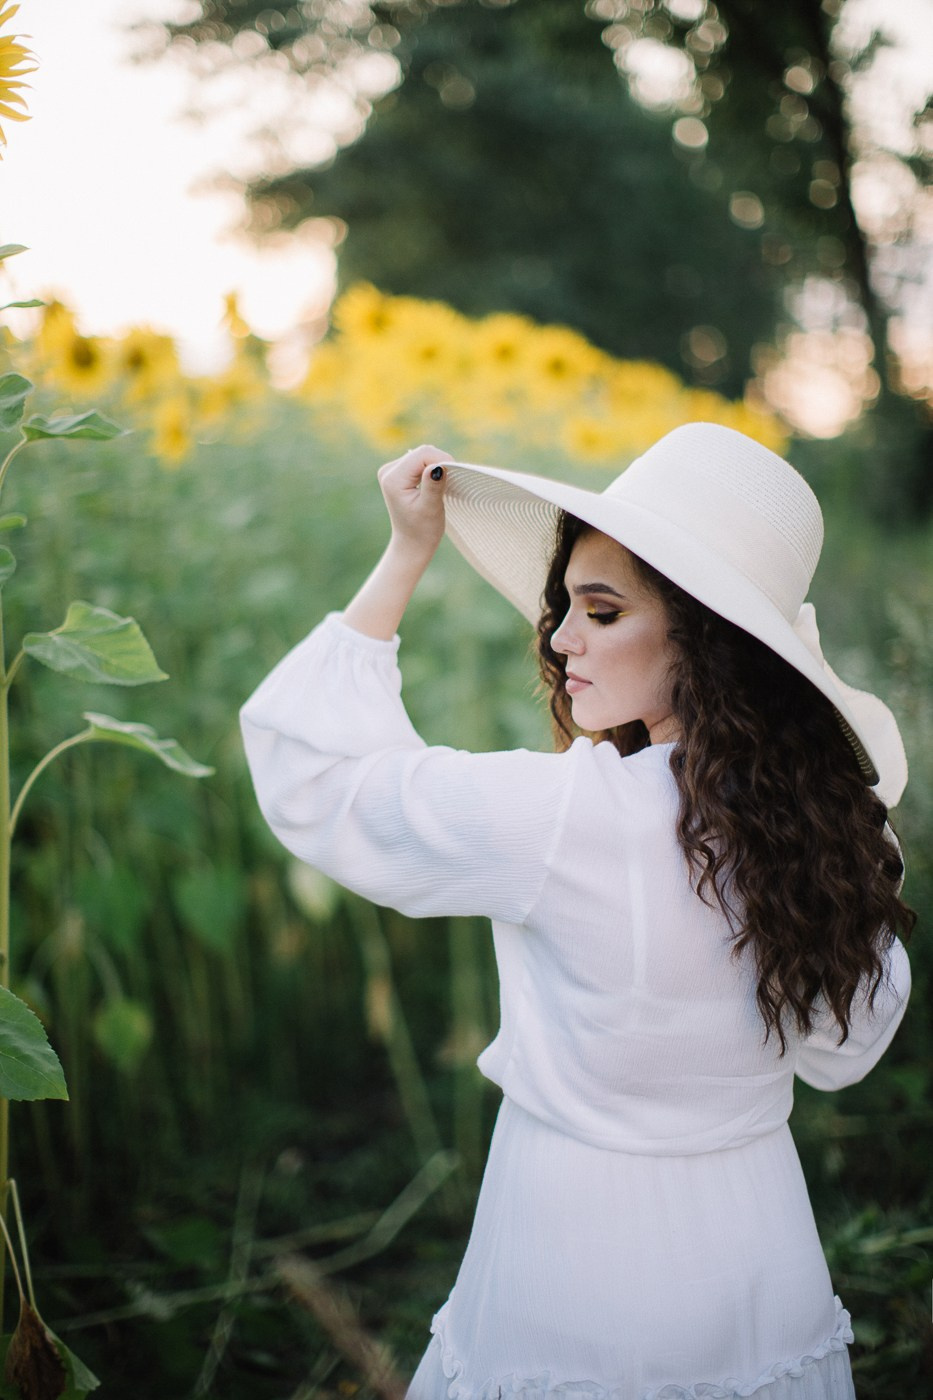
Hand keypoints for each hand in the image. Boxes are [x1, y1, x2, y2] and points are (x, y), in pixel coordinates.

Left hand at [377, 444, 453, 563]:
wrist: (412, 543)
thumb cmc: (422, 530)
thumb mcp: (430, 509)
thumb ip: (433, 486)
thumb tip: (438, 466)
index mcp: (393, 479)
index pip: (423, 454)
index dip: (442, 461)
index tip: (453, 479)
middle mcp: (388, 471)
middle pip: (422, 452)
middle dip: (439, 464)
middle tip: (448, 485)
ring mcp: (392, 471)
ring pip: (423, 455)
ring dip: (436, 467)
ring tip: (440, 488)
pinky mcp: (399, 472)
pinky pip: (421, 461)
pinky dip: (431, 470)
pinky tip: (434, 485)